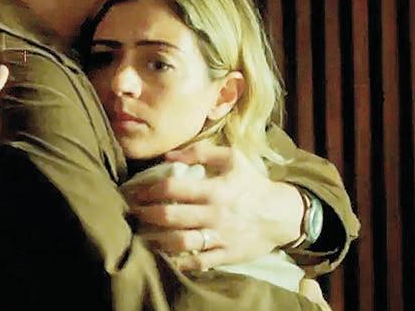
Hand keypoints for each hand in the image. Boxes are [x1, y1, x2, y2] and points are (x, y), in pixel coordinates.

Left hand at [128, 141, 303, 270]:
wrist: (282, 214)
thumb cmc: (253, 183)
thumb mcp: (232, 158)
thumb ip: (201, 152)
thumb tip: (170, 154)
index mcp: (214, 189)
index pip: (174, 188)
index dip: (150, 189)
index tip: (136, 191)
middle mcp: (214, 214)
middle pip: (172, 216)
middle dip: (146, 215)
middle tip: (132, 213)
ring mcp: (220, 236)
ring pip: (181, 241)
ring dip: (157, 239)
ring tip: (141, 235)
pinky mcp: (226, 255)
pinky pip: (198, 262)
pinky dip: (179, 261)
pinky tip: (164, 256)